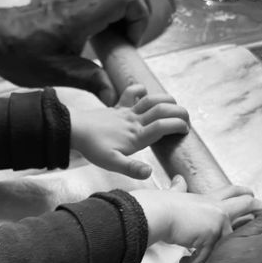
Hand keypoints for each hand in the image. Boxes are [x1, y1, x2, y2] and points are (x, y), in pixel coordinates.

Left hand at [0, 0, 150, 104]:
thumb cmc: (19, 52)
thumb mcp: (57, 73)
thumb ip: (90, 81)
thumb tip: (114, 96)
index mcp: (84, 11)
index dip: (139, 18)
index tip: (127, 42)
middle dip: (139, 8)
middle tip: (127, 35)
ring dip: (128, 0)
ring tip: (117, 29)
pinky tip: (103, 21)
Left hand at [69, 85, 188, 179]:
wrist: (73, 130)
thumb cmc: (93, 148)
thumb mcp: (112, 163)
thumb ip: (131, 168)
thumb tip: (149, 173)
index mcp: (136, 136)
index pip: (163, 126)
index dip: (178, 126)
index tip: (186, 131)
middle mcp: (134, 121)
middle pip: (162, 110)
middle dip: (179, 112)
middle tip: (187, 119)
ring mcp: (126, 112)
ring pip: (150, 99)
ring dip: (166, 99)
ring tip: (175, 105)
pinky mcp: (118, 107)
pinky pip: (131, 93)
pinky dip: (140, 89)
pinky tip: (145, 93)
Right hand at [130, 176, 261, 262]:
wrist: (155, 213)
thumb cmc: (160, 204)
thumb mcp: (172, 194)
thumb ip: (177, 189)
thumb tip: (177, 180)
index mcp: (207, 198)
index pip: (230, 191)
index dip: (242, 192)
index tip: (253, 194)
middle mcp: (215, 208)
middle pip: (245, 203)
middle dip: (259, 208)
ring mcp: (215, 221)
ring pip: (229, 237)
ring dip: (220, 250)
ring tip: (204, 257)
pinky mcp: (210, 236)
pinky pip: (206, 255)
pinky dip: (194, 261)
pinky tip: (184, 262)